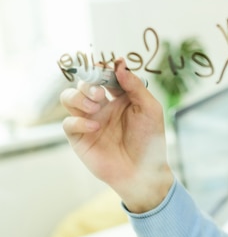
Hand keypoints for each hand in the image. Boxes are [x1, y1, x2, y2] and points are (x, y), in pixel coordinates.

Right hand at [61, 58, 173, 212]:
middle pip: (84, 83)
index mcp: (120, 99)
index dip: (104, 69)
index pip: (105, 76)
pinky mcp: (80, 138)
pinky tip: (96, 128)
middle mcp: (102, 107)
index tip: (109, 66)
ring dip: (78, 97)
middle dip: (89, 83)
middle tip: (100, 92)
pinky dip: (79, 122)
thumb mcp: (150, 109)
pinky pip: (68, 123)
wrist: (144, 171)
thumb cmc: (150, 141)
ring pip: (69, 98)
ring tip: (95, 106)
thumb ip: (136, 86)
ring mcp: (89, 121)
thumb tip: (119, 65)